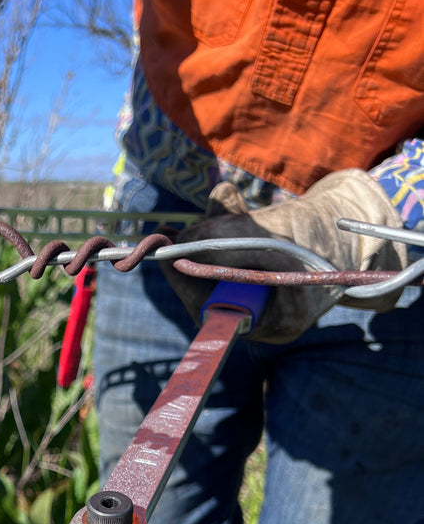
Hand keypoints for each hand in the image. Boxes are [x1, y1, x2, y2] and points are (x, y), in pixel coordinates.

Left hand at [162, 170, 406, 343]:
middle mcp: (261, 313)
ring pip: (216, 263)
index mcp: (271, 323)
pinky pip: (228, 248)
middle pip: (209, 286)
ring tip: (226, 201)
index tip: (167, 252)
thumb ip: (231, 240)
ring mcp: (258, 290)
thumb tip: (182, 241)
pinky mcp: (255, 265)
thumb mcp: (279, 236)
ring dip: (211, 229)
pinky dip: (225, 222)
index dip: (185, 281)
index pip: (213, 311)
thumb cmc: (326, 235)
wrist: (357, 227)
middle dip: (198, 250)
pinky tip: (232, 200)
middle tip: (182, 224)